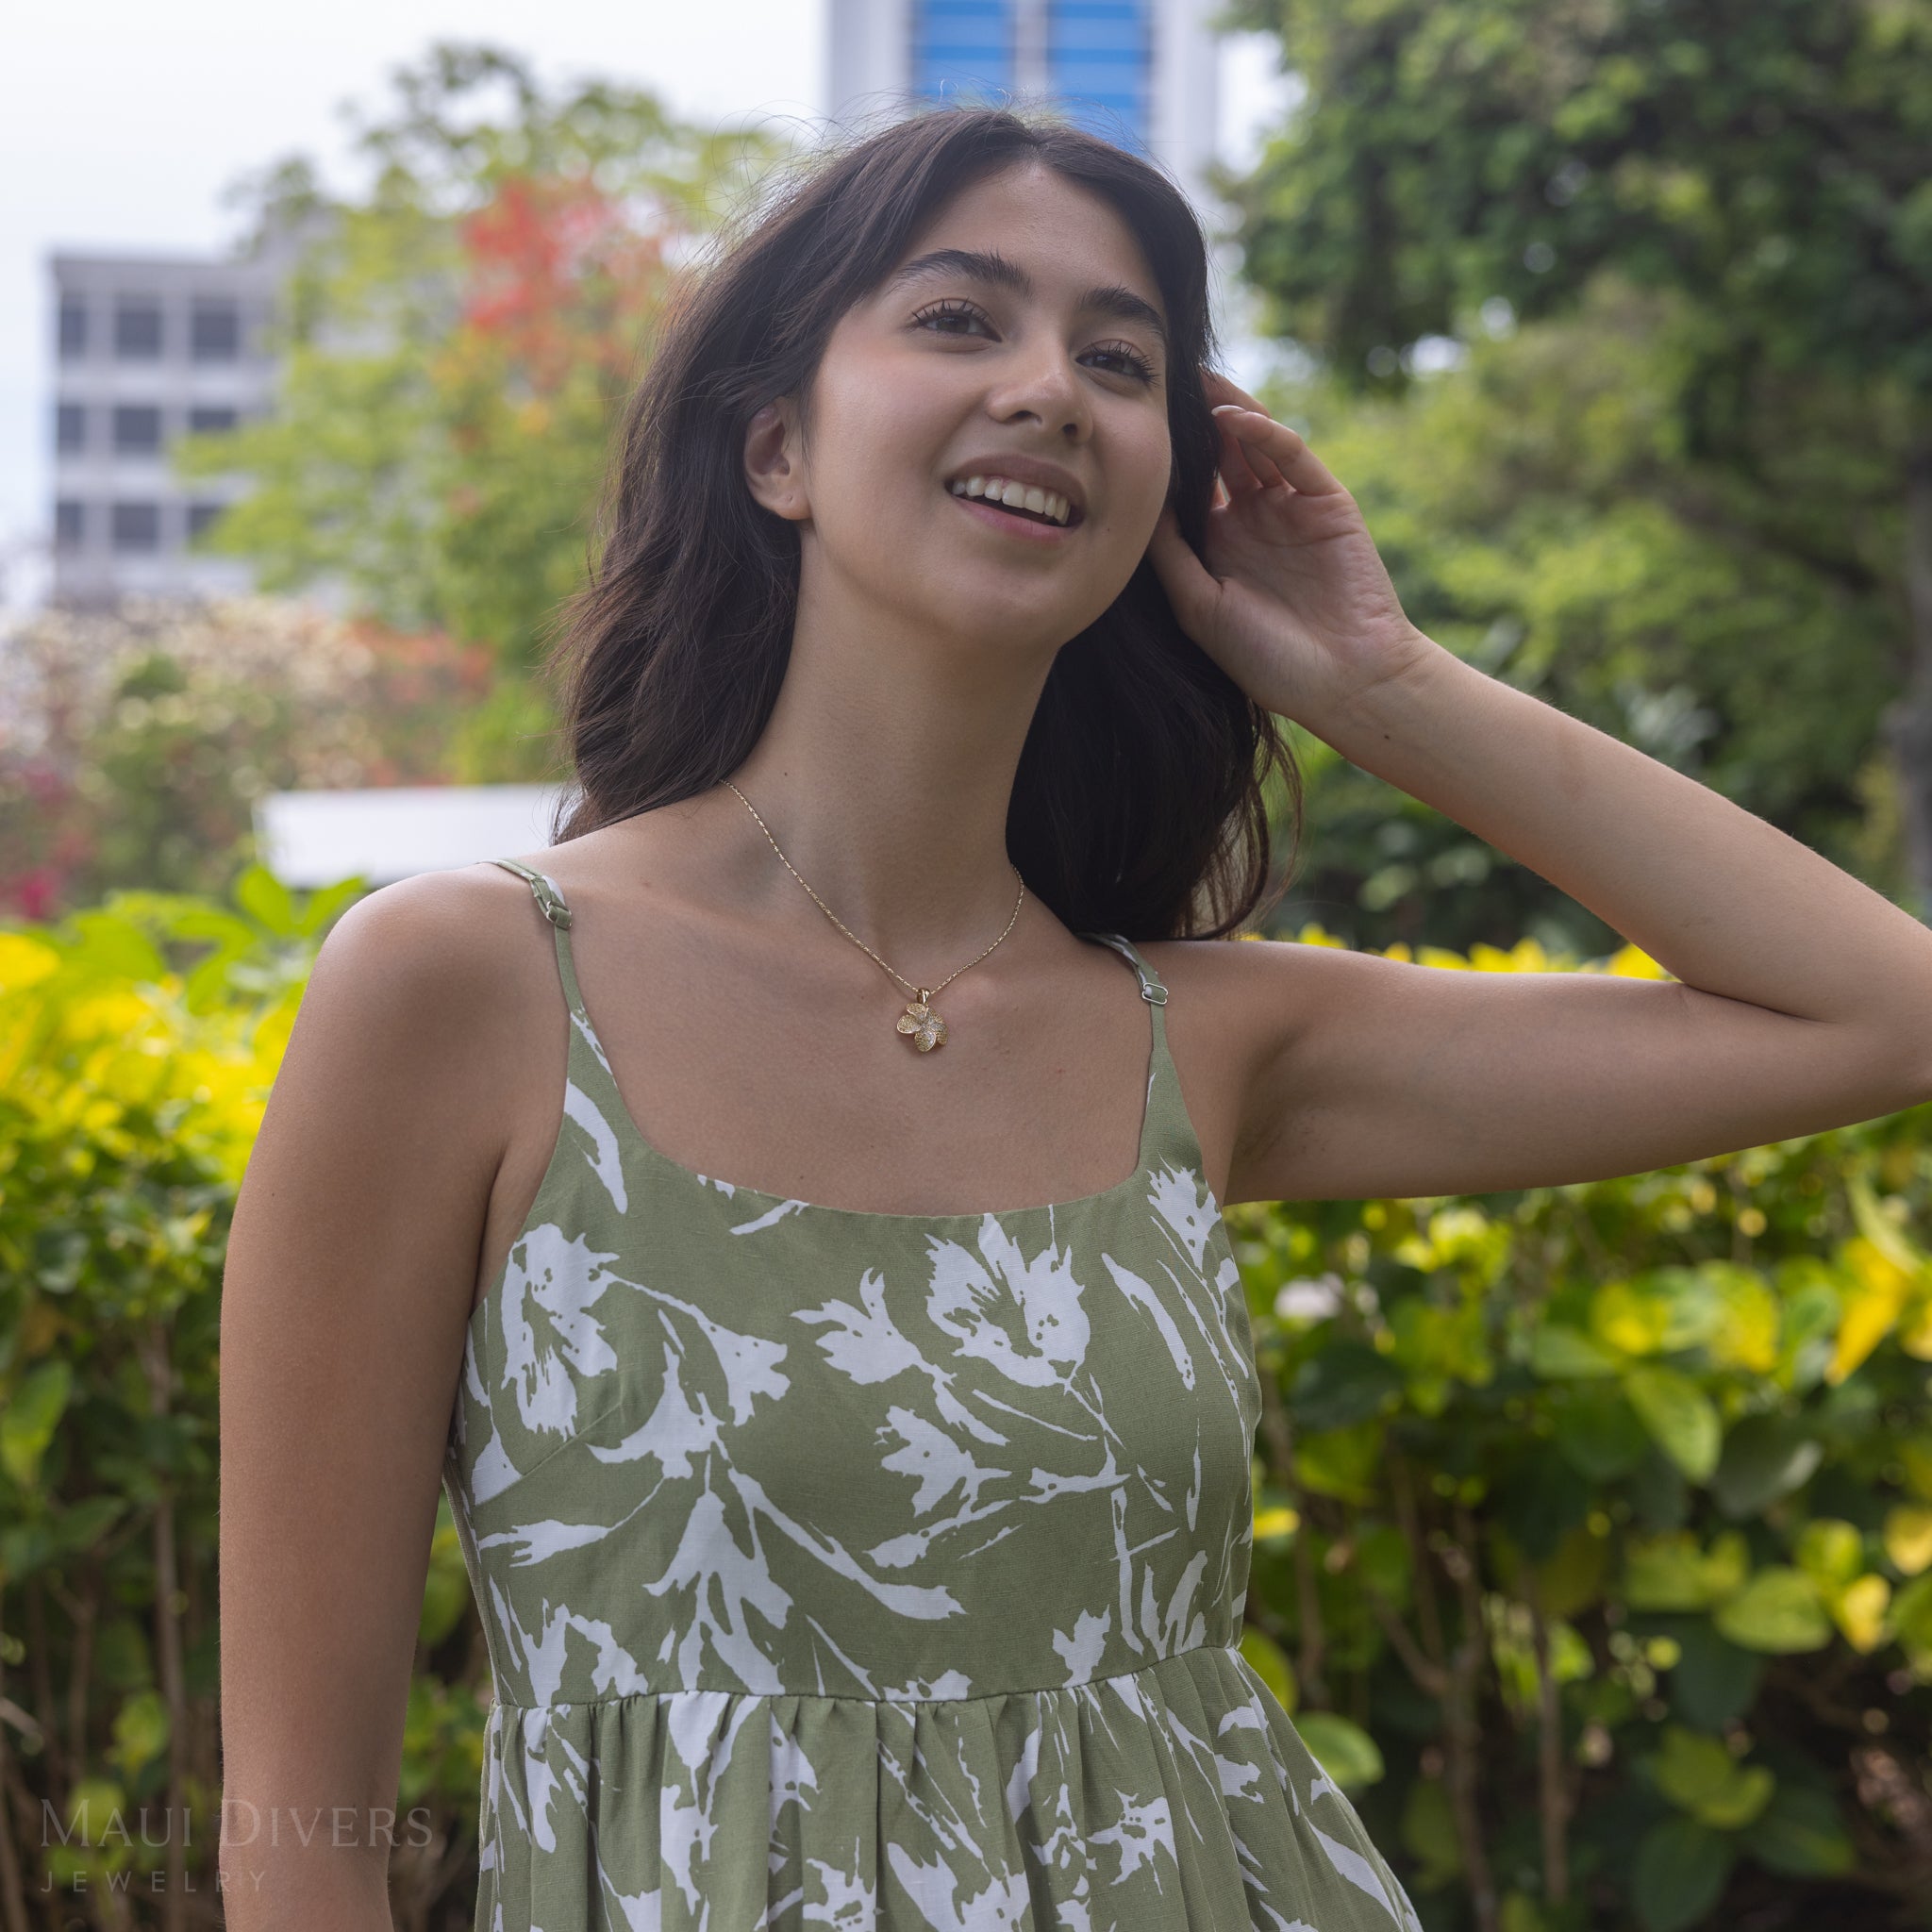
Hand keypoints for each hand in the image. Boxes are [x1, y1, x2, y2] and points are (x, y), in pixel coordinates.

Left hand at [1146, 371, 1437, 725]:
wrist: (1344, 682)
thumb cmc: (1268, 658)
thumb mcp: (1201, 606)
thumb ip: (1170, 554)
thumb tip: (1137, 504)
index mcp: (1219, 547)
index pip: (1186, 489)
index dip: (1163, 460)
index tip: (1127, 429)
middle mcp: (1252, 521)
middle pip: (1217, 456)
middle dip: (1192, 422)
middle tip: (1159, 383)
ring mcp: (1290, 508)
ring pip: (1253, 445)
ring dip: (1225, 411)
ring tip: (1193, 380)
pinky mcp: (1326, 502)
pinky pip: (1292, 456)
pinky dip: (1264, 433)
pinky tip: (1232, 417)